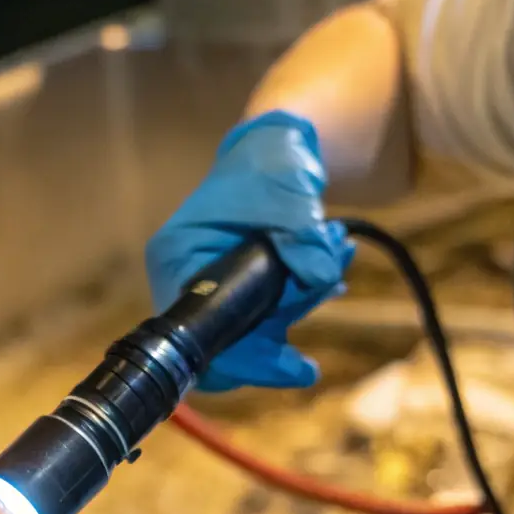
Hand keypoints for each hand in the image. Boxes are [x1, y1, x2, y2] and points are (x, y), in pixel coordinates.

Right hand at [144, 111, 353, 392]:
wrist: (278, 146)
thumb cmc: (268, 161)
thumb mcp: (287, 192)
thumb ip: (303, 236)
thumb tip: (322, 279)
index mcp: (177, 259)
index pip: (199, 333)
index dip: (244, 359)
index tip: (293, 368)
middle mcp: (187, 282)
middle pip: (228, 343)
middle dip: (283, 327)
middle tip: (325, 292)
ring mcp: (213, 289)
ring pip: (256, 330)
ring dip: (302, 302)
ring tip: (336, 256)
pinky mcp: (239, 291)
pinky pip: (270, 316)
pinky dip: (303, 298)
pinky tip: (331, 272)